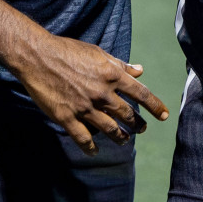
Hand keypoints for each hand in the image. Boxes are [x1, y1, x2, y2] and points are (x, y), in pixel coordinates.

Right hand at [7, 33, 169, 154]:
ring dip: (120, 137)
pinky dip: (91, 148)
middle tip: (141, 129)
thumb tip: (140, 69)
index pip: (141, 93)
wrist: (38, 56)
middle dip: (137, 124)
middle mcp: (102, 93)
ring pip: (110, 129)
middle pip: (127, 115)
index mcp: (111, 75)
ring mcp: (85, 108)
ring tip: (123, 140)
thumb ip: (119, 64)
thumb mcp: (97, 52)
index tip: (164, 115)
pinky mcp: (67, 118)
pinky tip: (94, 151)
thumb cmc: (68, 50)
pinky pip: (84, 139)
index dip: (155, 106)